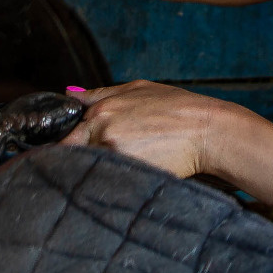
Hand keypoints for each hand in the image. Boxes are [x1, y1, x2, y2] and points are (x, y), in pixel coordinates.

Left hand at [64, 81, 253, 181]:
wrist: (208, 131)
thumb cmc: (178, 109)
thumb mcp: (139, 90)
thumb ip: (100, 93)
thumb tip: (70, 94)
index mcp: (102, 107)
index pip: (66, 130)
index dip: (65, 142)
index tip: (65, 151)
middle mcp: (102, 126)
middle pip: (71, 150)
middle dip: (75, 159)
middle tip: (81, 168)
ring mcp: (113, 150)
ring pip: (88, 167)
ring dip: (91, 172)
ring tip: (104, 176)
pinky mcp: (127, 170)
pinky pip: (105, 181)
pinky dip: (108, 183)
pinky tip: (119, 183)